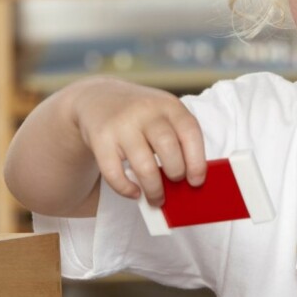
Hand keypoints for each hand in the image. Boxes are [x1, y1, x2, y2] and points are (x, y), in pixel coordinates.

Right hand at [70, 76, 206, 204]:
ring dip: (154, 189)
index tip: (196, 181)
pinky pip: (114, 173)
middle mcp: (146, 111)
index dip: (197, 161)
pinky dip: (126, 189)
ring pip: (144, 166)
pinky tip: (135, 192)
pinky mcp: (100, 139)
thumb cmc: (140, 114)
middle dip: (176, 173)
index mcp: (168, 105)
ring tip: (157, 198)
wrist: (99, 97)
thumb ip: (177, 137)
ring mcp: (122, 125)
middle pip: (168, 148)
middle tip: (176, 184)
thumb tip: (189, 179)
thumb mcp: (163, 113)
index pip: (190, 132)